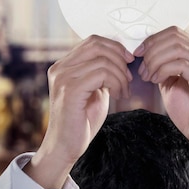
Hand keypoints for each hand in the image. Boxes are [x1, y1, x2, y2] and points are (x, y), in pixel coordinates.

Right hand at [27, 35, 133, 188]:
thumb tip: (122, 55)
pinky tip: (119, 95)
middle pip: (97, 46)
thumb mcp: (94, 89)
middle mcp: (60, 68)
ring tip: (124, 91)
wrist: (66, 146)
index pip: (92, 41)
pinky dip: (117, 83)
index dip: (115, 47)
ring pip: (103, 61)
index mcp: (64, 65)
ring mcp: (63, 78)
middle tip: (129, 77)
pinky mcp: (70, 90)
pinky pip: (101, 74)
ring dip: (121, 75)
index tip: (128, 61)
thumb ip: (101, 72)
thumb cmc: (82, 120)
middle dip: (120, 58)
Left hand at [134, 26, 188, 179]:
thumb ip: (162, 67)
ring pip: (178, 48)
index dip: (154, 40)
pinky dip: (163, 70)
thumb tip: (144, 53)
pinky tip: (157, 81)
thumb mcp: (171, 84)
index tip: (138, 53)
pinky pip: (182, 65)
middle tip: (142, 69)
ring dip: (155, 60)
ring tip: (148, 76)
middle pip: (175, 37)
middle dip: (152, 50)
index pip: (176, 33)